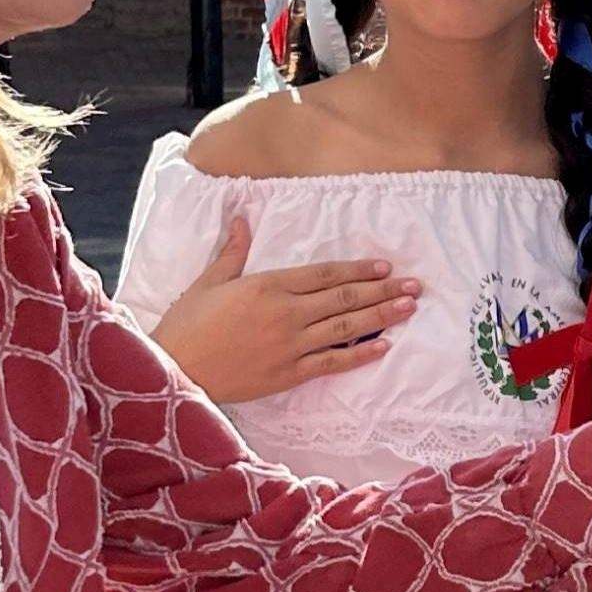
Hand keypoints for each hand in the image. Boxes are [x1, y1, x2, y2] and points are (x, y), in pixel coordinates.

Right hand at [149, 211, 416, 403]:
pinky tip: (384, 346)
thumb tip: (241, 218)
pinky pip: (333, 362)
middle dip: (382, 290)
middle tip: (414, 286)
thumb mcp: (208, 281)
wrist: (176, 370)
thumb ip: (233, 251)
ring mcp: (291, 345)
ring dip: (381, 317)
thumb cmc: (187, 324)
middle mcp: (286, 313)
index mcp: (268, 285)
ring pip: (346, 327)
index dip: (357, 269)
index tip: (384, 266)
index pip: (324, 274)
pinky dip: (360, 354)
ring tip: (408, 308)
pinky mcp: (290, 373)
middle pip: (344, 298)